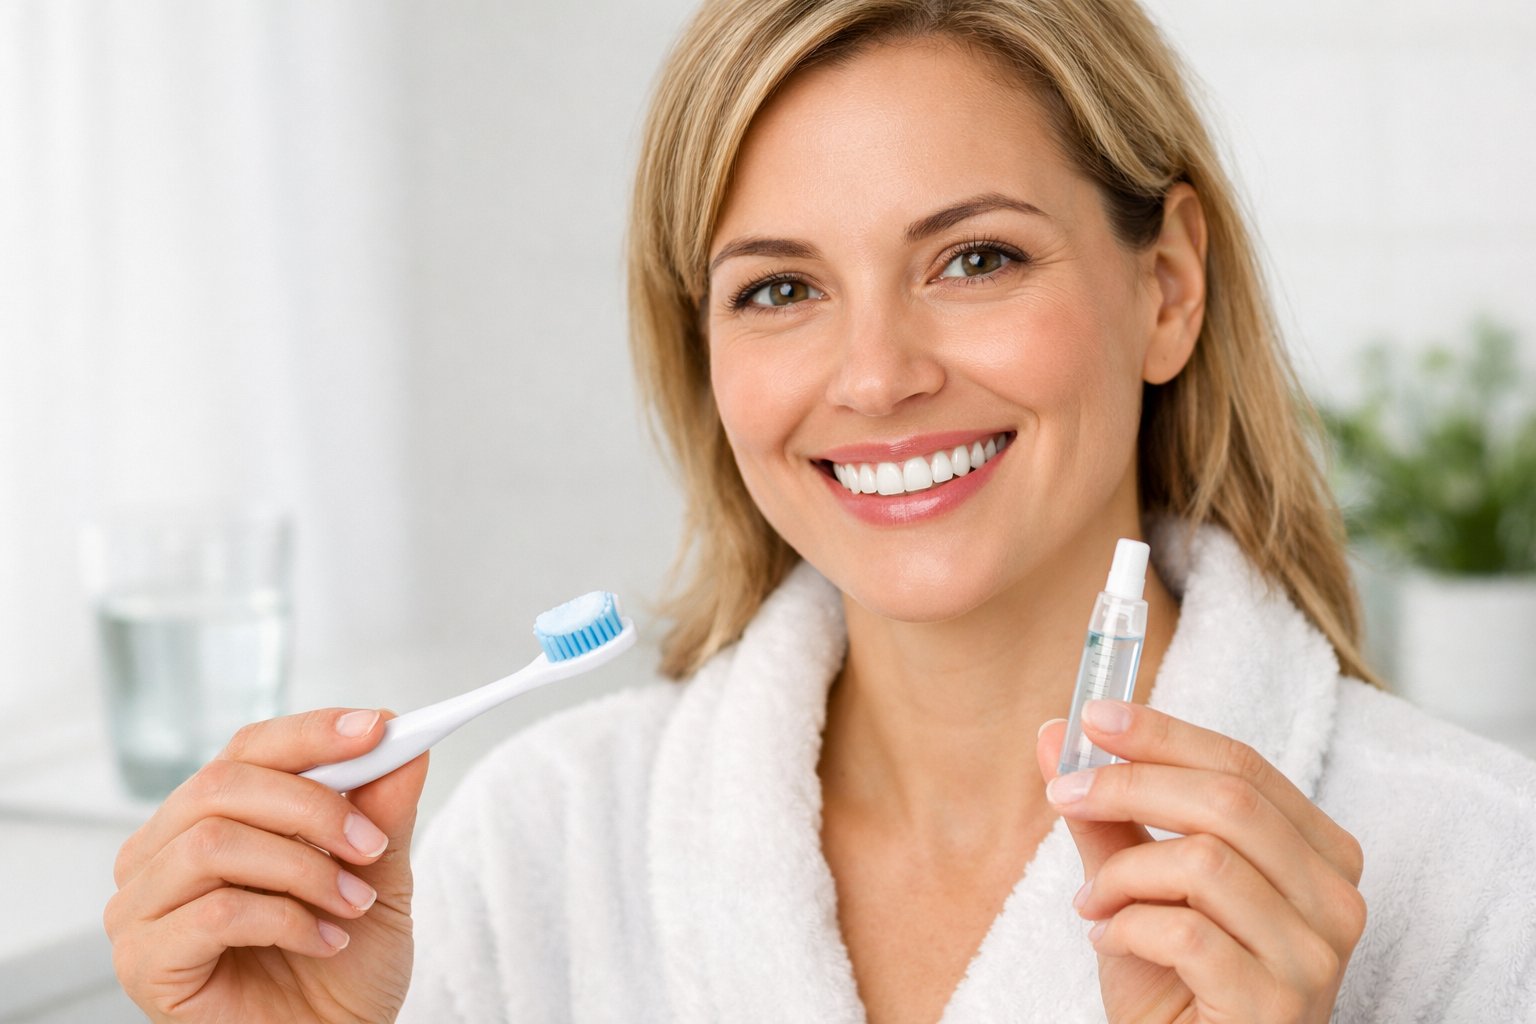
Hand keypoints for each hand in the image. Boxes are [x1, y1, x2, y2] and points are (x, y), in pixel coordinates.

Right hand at [105, 708, 429, 1022]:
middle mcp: (159, 854)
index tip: (378, 728)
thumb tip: (406, 745)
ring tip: (353, 904)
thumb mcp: (376, 873)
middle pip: (221, 785)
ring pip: (213, 844)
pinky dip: (285, 920)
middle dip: (313, 807)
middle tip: (372, 845)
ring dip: (304, 869)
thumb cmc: (341, 966)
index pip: (247, 750)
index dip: (311, 733)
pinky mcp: (144, 961)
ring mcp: (139, 909)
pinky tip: (324, 941)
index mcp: (207, 818)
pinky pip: (214, 911)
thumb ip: (382, 808)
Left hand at [1035, 701, 1365, 1022]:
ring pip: (1205, 862)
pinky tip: (1109, 940)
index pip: (1242, 765)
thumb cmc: (1175, 983)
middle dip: (1129, 786)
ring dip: (1122, 874)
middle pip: (1229, 802)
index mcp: (1317, 854)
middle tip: (1063, 795)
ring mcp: (1315, 956)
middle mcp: (1335, 900)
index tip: (1092, 716)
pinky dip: (1128, 927)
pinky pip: (1187, 932)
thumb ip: (1108, 815)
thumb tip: (1057, 735)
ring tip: (1093, 902)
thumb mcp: (1137, 887)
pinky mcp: (1277, 1004)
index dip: (1164, 734)